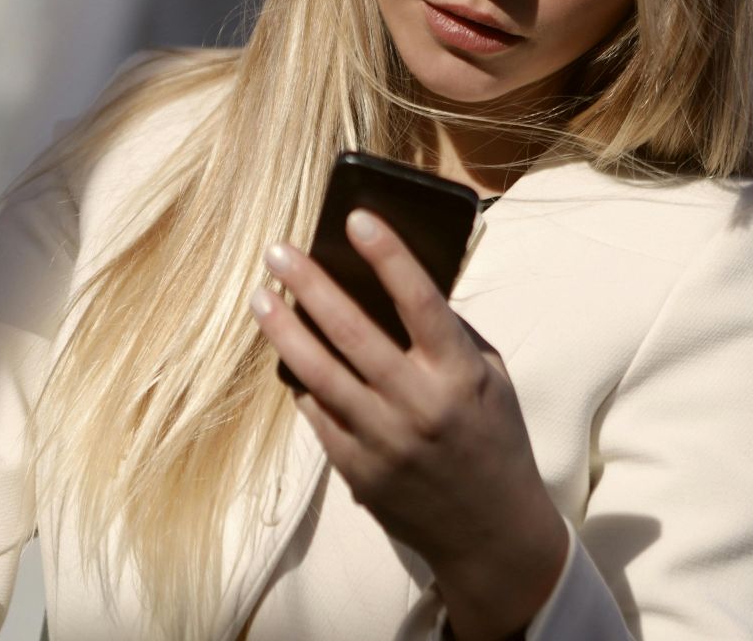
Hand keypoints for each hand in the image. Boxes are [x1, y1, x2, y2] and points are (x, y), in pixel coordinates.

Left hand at [249, 209, 567, 639]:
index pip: (419, 302)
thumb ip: (447, 333)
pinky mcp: (357, 470)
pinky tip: (283, 353)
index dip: (388, 256)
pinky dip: (298, 380)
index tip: (356, 219)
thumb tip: (390, 281)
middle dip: (309, 285)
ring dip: (284, 330)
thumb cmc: (491, 437)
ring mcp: (384, 441)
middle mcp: (419, 406)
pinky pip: (316, 413)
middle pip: (351, 332)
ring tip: (260, 297)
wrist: (491, 533)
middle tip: (277, 252)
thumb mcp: (489, 379)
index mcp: (459, 375)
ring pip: (318, 373)